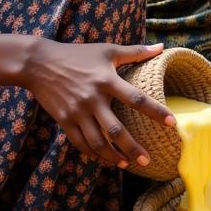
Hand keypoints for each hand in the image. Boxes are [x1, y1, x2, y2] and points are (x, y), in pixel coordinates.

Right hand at [24, 39, 174, 168]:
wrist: (38, 63)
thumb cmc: (77, 54)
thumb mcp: (107, 50)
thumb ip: (136, 51)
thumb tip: (162, 46)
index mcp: (107, 80)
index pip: (137, 99)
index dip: (156, 111)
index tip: (172, 123)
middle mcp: (92, 99)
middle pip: (116, 130)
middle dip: (132, 148)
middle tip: (147, 160)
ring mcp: (77, 112)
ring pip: (97, 142)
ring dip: (113, 157)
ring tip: (128, 164)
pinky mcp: (64, 120)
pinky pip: (80, 143)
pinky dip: (93, 154)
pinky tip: (105, 159)